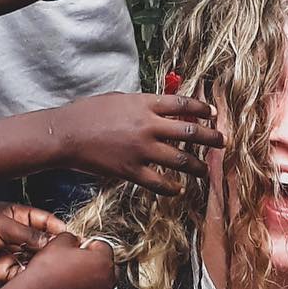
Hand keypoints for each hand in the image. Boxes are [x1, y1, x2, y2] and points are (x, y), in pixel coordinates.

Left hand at [0, 203, 66, 283]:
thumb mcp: (2, 224)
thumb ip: (28, 234)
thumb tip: (50, 241)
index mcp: (16, 216)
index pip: (44, 222)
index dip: (57, 229)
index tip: (70, 237)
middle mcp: (14, 235)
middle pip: (40, 243)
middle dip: (51, 249)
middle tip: (62, 255)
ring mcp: (8, 253)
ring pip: (32, 260)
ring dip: (40, 264)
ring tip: (48, 265)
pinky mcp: (1, 271)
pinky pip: (20, 275)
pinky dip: (27, 276)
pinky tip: (32, 274)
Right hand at [5, 233, 115, 288]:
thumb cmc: (46, 273)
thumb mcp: (59, 243)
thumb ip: (73, 239)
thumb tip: (74, 242)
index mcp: (102, 263)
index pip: (104, 247)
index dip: (90, 245)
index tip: (81, 247)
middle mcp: (105, 284)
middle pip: (107, 269)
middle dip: (95, 265)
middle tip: (77, 263)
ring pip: (99, 288)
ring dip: (89, 283)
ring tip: (68, 280)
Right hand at [52, 91, 222, 194]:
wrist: (66, 134)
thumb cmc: (88, 112)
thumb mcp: (120, 99)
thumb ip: (143, 104)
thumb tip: (163, 109)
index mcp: (145, 104)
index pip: (182, 105)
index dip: (201, 110)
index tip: (212, 114)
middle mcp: (148, 126)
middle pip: (189, 131)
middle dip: (210, 137)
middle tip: (221, 142)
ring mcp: (141, 149)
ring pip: (179, 159)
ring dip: (197, 165)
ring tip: (205, 169)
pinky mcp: (131, 170)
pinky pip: (159, 182)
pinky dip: (172, 187)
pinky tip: (179, 189)